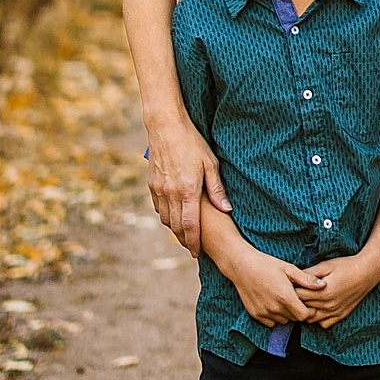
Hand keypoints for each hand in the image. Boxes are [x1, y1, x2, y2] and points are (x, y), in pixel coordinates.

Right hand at [147, 114, 230, 249]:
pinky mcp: (152, 184)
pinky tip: (173, 217)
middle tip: (192, 248)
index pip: (190, 225)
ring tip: (184, 235)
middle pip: (176, 227)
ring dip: (174, 230)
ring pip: (165, 219)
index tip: (197, 253)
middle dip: (184, 240)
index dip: (194, 242)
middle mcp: (171, 193)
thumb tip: (227, 210)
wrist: (165, 127)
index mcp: (188, 190)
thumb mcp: (210, 163)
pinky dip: (165, 217)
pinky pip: (158, 208)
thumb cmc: (192, 142)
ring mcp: (159, 189)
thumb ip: (217, 189)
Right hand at [232, 246, 312, 327]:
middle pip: (294, 318)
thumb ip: (307, 280)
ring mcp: (264, 313)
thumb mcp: (289, 268)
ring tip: (283, 298)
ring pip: (283, 320)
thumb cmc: (266, 264)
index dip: (309, 311)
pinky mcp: (255, 314)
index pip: (304, 316)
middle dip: (298, 310)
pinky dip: (274, 316)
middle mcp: (275, 308)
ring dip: (286, 313)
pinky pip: (270, 322)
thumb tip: (324, 285)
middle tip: (295, 297)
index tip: (308, 302)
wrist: (242, 266)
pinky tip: (272, 302)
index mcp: (285, 297)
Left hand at [293, 250, 379, 328]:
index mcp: (322, 292)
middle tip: (296, 291)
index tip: (291, 283)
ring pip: (311, 318)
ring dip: (306, 310)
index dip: (293, 289)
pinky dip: (318, 318)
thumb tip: (294, 277)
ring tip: (307, 299)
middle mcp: (328, 306)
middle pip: (303, 307)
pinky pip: (323, 324)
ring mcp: (334, 312)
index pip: (298, 296)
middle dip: (297, 300)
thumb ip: (309, 273)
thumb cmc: (346, 266)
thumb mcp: (326, 265)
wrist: (367, 273)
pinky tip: (318, 307)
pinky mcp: (340, 316)